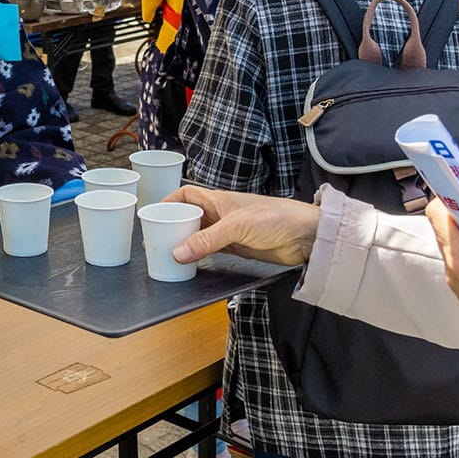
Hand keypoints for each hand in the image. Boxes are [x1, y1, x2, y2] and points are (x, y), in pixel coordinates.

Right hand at [167, 185, 320, 265]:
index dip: (170, 201)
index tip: (153, 214)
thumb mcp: (237, 226)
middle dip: (173, 226)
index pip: (187, 194)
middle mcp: (221, 214)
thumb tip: (178, 252)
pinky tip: (190, 263)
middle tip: (156, 241)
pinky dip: (199, 256)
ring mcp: (228, 232)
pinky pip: (211, 251)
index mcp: (219, 200)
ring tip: (167, 254)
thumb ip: (207, 239)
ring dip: (185, 243)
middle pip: (189, 217)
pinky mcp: (237, 248)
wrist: (305, 236)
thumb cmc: (276, 218)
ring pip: (199, 235)